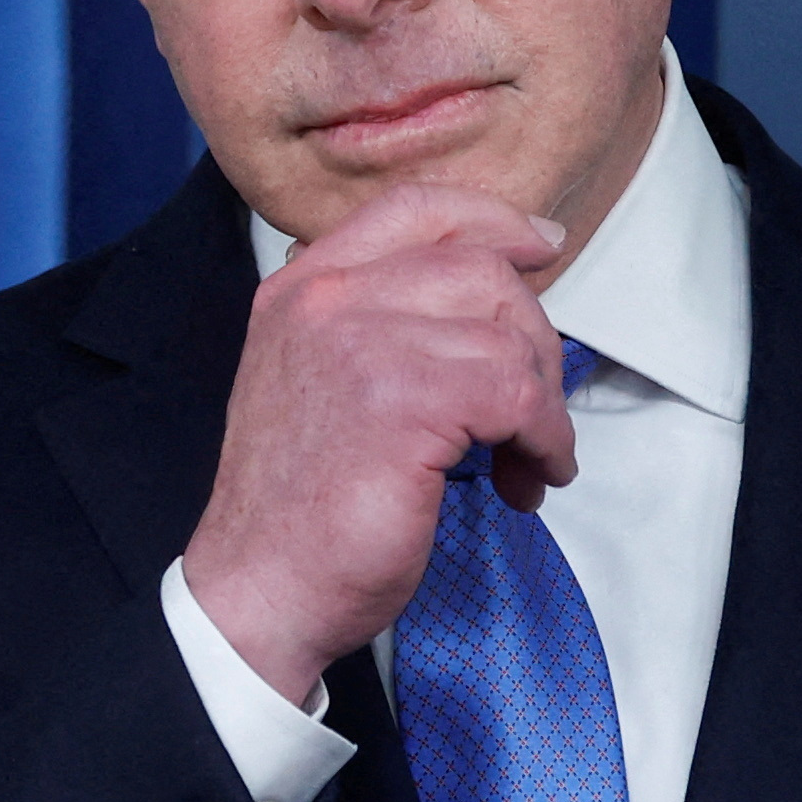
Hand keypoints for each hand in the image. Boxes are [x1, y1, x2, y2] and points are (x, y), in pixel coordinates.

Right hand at [182, 183, 576, 707]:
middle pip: (480, 271)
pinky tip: (527, 478)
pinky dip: (544, 439)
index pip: (415, 210)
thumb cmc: (298, 509)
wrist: (258, 591)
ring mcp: (363, 342)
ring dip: (543, 405)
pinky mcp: (405, 399)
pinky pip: (518, 393)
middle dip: (532, 342)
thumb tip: (490, 305)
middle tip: (533, 414)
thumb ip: (376, 326)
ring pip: (509, 336)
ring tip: (526, 461)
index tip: (540, 248)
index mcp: (302, 288)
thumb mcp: (319, 382)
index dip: (492, 221)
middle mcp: (326, 299)